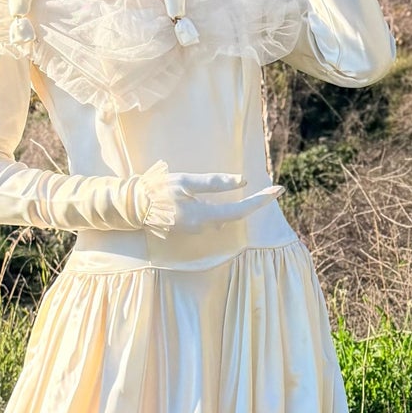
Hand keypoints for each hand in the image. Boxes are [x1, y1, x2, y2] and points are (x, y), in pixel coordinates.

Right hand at [152, 169, 284, 233]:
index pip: (241, 211)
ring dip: (236, 205)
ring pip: (222, 216)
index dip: (262, 201)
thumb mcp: (185, 181)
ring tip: (253, 194)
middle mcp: (203, 228)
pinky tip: (220, 198)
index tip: (279, 190)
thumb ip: (214, 183)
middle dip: (253, 203)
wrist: (132, 206)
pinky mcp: (189, 229)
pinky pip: (211, 217)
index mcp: (204, 216)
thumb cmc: (157, 190)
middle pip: (235, 215)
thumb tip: (242, 181)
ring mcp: (196, 231)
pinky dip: (220, 208)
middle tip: (272, 189)